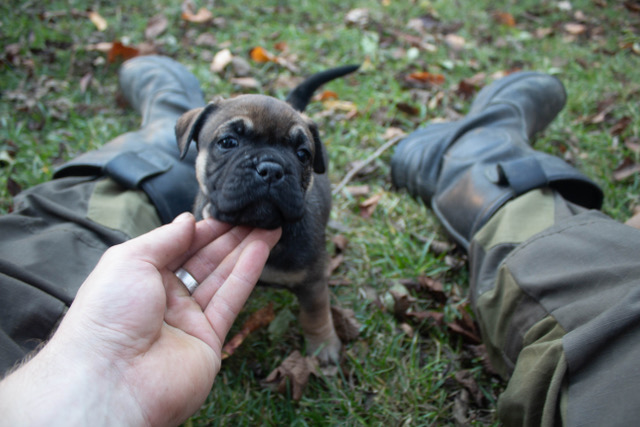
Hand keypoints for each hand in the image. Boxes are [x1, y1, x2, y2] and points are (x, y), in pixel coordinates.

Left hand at [0, 213, 280, 425]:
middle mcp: (165, 298)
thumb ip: (164, 238)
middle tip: (255, 215)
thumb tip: (188, 220)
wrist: (112, 380)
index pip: (179, 248)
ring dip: (246, 251)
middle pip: (204, 261)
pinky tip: (261, 249)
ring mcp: (188, 320)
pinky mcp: (210, 339)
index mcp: (141, 278)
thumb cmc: (108, 316)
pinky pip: (231, 300)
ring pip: (222, 278)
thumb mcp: (129, 260)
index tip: (227, 212)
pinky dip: (247, 273)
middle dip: (230, 238)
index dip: (203, 230)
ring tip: (269, 226)